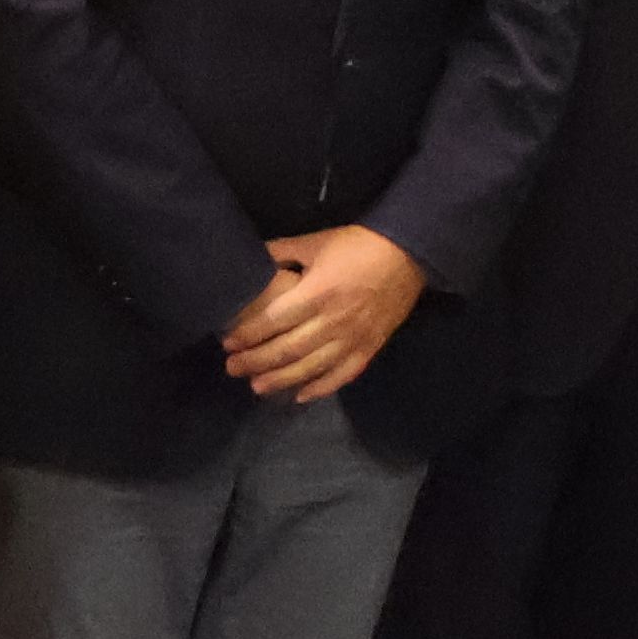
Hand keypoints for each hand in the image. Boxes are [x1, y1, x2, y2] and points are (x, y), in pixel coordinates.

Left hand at [219, 228, 425, 401]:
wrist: (409, 254)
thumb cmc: (359, 245)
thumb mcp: (316, 242)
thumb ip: (282, 251)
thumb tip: (251, 258)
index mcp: (317, 292)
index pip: (274, 320)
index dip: (249, 334)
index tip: (228, 343)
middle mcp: (333, 321)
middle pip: (288, 349)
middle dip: (256, 362)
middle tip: (232, 368)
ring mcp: (353, 339)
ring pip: (311, 368)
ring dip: (281, 380)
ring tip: (256, 386)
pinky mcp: (369, 348)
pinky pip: (342, 375)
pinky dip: (321, 388)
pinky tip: (300, 396)